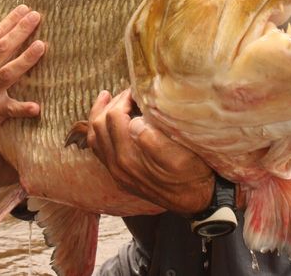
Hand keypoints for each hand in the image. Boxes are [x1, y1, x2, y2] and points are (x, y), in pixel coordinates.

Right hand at [0, 5, 44, 155]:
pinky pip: (11, 110)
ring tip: (42, 46)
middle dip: (20, 32)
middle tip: (37, 16)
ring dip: (25, 60)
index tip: (25, 9)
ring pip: (8, 73)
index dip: (9, 22)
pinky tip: (37, 106)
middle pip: (2, 49)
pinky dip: (23, 108)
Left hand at [87, 89, 214, 214]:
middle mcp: (117, 166)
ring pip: (94, 137)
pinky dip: (98, 131)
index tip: (138, 90)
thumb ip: (153, 140)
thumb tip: (133, 122)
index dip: (124, 98)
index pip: (114, 117)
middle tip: (129, 92)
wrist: (196, 200)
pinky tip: (106, 120)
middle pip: (99, 124)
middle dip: (111, 103)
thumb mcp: (180, 156)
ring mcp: (116, 172)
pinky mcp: (119, 175)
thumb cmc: (192, 173)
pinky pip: (98, 149)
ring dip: (99, 114)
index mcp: (129, 158)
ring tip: (107, 97)